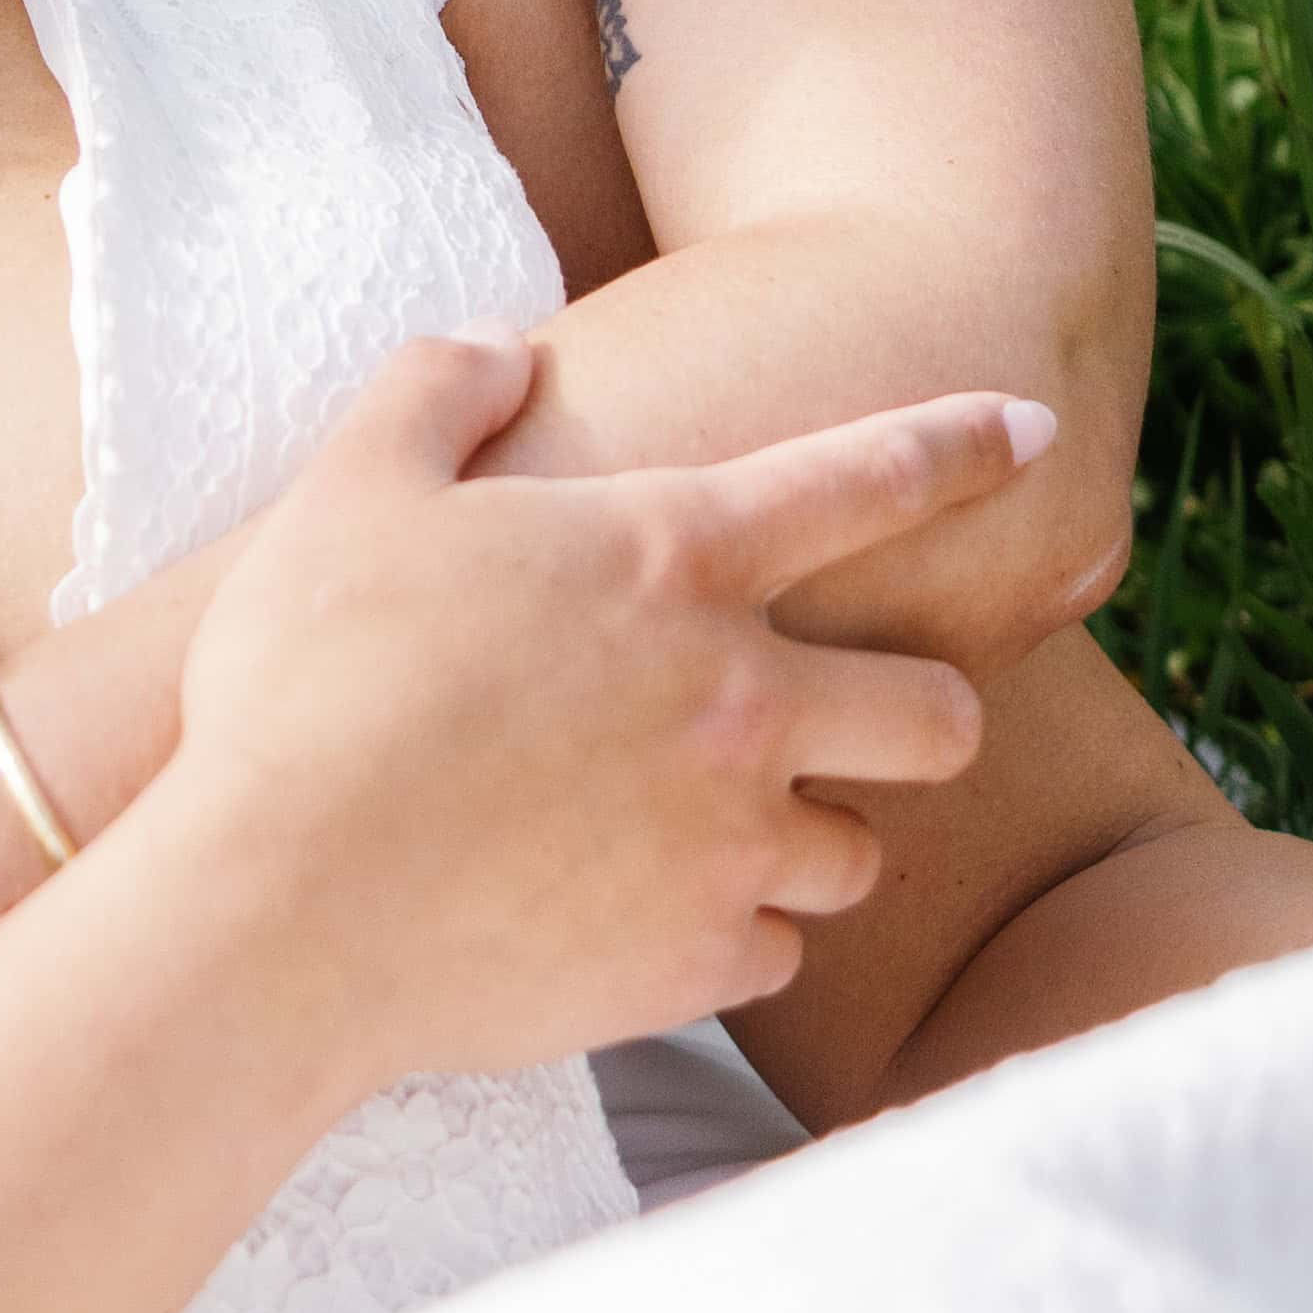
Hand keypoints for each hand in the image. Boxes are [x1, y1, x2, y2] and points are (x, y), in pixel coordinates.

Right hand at [155, 339, 994, 1093]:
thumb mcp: (350, 487)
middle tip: (860, 719)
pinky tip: (656, 920)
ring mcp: (733, 841)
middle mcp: (742, 698)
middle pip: (942, 711)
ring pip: (864, 850)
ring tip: (733, 833)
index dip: (963, 443)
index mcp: (670, 558)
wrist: (279, 909)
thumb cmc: (302, 684)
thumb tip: (500, 350)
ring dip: (816, 836)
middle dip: (925, 713)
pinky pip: (778, 953)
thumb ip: (437, 389)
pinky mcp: (701, 962)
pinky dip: (734, 937)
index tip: (1034, 432)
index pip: (870, 478)